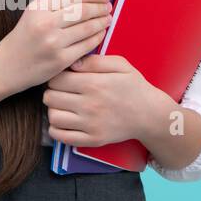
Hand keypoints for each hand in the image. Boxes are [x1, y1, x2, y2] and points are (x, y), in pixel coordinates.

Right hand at [0, 0, 112, 91]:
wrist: (6, 66)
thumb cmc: (23, 39)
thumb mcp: (33, 14)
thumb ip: (55, 5)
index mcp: (39, 8)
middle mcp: (45, 24)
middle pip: (83, 10)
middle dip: (100, 7)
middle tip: (109, 6)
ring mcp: (54, 43)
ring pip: (87, 28)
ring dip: (102, 21)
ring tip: (108, 18)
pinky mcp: (60, 60)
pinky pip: (86, 46)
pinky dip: (97, 37)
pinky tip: (101, 33)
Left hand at [43, 54, 168, 146]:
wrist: (150, 115)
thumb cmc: (134, 87)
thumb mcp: (120, 65)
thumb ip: (94, 61)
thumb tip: (72, 63)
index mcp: (93, 84)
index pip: (56, 80)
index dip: (57, 77)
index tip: (64, 78)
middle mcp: (88, 105)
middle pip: (50, 97)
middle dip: (53, 92)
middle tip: (62, 92)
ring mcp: (89, 125)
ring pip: (52, 116)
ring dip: (54, 110)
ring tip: (64, 106)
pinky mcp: (92, 139)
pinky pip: (60, 136)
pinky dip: (56, 128)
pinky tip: (65, 121)